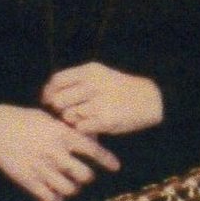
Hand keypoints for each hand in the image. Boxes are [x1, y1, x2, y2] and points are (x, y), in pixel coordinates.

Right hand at [0, 103, 119, 200]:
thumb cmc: (24, 120)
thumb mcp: (48, 119)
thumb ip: (67, 132)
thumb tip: (91, 143)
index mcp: (60, 134)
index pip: (93, 150)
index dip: (107, 160)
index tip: (115, 166)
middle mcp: (53, 152)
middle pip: (84, 175)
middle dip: (87, 176)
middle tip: (83, 174)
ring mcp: (41, 167)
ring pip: (70, 189)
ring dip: (73, 188)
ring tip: (69, 185)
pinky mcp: (28, 179)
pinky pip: (50, 198)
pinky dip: (57, 199)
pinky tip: (56, 194)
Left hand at [41, 63, 162, 136]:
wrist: (152, 99)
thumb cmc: (119, 89)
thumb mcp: (99, 76)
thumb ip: (75, 82)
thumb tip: (48, 95)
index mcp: (90, 71)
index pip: (57, 80)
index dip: (49, 92)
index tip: (48, 100)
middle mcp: (93, 85)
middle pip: (59, 100)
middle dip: (60, 109)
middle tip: (68, 112)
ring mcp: (99, 103)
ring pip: (68, 116)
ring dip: (72, 120)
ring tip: (85, 118)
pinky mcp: (106, 120)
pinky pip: (81, 128)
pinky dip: (83, 129)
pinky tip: (92, 126)